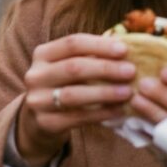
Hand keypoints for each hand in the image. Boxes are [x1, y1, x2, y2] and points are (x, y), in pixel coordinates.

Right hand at [12, 33, 139, 165]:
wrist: (38, 119)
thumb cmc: (63, 85)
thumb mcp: (68, 65)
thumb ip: (90, 56)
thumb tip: (124, 46)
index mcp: (42, 54)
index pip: (72, 43)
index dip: (99, 45)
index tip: (124, 50)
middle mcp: (36, 75)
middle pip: (73, 68)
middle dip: (105, 68)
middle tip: (131, 71)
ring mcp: (38, 100)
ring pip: (74, 95)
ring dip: (105, 93)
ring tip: (128, 92)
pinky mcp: (46, 123)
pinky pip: (78, 118)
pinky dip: (101, 113)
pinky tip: (119, 111)